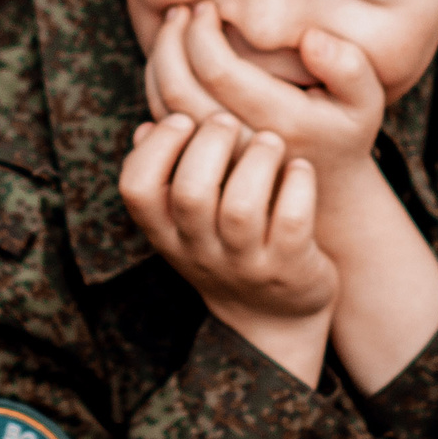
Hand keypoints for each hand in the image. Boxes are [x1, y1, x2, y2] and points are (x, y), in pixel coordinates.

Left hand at [147, 3, 386, 203]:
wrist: (326, 194)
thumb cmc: (342, 133)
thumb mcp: (365, 101)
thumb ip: (349, 66)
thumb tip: (310, 39)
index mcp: (282, 124)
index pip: (218, 70)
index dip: (202, 32)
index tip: (206, 7)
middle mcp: (243, 147)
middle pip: (180, 89)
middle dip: (172, 41)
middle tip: (181, 11)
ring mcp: (218, 162)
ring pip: (164, 109)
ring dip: (160, 61)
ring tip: (174, 27)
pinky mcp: (202, 166)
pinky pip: (162, 128)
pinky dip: (157, 86)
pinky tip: (171, 60)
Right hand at [150, 4, 437, 391]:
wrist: (273, 319)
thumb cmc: (227, 247)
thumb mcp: (187, 222)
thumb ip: (168, 176)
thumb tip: (148, 127)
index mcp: (167, 233)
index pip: (137, 188)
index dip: (156, 147)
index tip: (181, 119)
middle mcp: (201, 251)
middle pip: (191, 193)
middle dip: (210, 143)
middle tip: (230, 120)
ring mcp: (246, 263)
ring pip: (242, 208)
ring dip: (257, 160)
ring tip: (269, 140)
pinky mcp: (290, 268)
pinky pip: (293, 222)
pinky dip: (298, 185)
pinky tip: (300, 167)